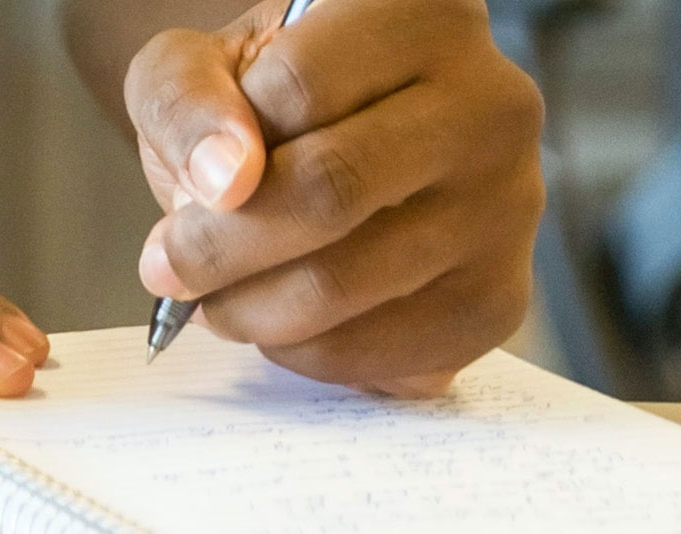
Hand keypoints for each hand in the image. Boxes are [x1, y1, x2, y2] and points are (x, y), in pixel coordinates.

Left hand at [122, 0, 544, 395]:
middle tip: (170, 266)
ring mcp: (510, 205)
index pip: (298, 89)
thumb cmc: (269, 103)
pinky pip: (383, 351)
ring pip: (347, 282)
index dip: (220, 150)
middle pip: (330, 191)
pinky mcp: (499, 297)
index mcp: (424, 16)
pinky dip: (303, 352)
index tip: (190, 190)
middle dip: (219, 248)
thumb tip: (225, 179)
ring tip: (219, 293)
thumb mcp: (201, 67)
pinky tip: (282, 317)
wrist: (338, 154)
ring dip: (248, 308)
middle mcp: (492, 102)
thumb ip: (187, 99)